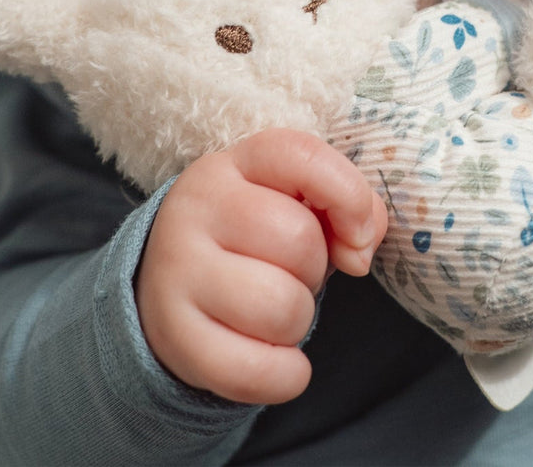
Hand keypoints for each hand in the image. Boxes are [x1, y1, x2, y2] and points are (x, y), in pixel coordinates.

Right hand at [136, 127, 387, 404]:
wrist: (172, 284)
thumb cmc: (256, 236)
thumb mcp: (299, 202)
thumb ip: (349, 205)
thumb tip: (360, 248)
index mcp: (235, 163)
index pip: (302, 157)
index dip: (348, 195)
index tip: (357, 235)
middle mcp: (197, 207)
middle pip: (299, 241)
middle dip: (317, 269)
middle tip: (292, 273)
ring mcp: (177, 271)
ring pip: (281, 307)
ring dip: (299, 321)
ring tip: (275, 310)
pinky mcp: (173, 337)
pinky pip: (255, 371)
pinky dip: (285, 375)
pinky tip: (276, 359)